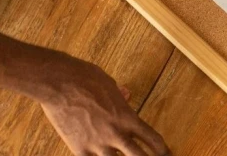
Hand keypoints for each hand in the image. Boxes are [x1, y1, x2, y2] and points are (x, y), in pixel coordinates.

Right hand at [40, 53, 169, 155]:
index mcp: (128, 117)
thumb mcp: (111, 85)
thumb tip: (126, 94)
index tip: (166, 154)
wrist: (61, 83)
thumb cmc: (86, 79)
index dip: (162, 150)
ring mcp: (97, 144)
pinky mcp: (79, 149)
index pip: (152, 139)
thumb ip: (120, 96)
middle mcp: (116, 133)